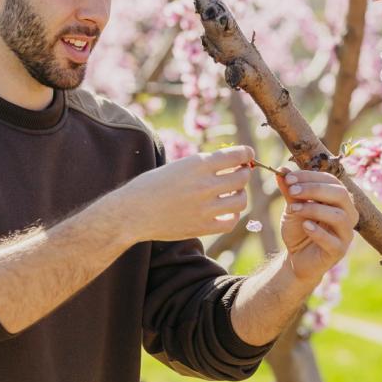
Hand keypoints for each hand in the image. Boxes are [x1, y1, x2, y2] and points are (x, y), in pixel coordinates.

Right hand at [116, 145, 254, 242]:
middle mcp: (205, 185)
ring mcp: (205, 208)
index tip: (248, 155)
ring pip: (241, 200)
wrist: (133, 212)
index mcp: (198, 164)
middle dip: (244, 173)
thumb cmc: (151, 186)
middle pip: (242, 177)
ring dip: (240, 194)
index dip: (246, 154)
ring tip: (233, 193)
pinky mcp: (203, 227)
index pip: (236, 155)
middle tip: (240, 173)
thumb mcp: (177, 166)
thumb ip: (202, 165)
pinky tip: (226, 211)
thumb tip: (228, 163)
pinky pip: (231, 221)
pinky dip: (233, 215)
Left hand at [273, 167, 357, 281]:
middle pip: (340, 194)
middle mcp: (348, 214)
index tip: (288, 178)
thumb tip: (282, 171)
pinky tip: (305, 226)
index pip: (331, 181)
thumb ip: (290, 191)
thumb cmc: (298, 230)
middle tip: (291, 191)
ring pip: (339, 216)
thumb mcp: (292, 207)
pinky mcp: (339, 251)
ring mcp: (345, 233)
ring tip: (293, 209)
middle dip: (314, 189)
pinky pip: (333, 240)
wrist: (296, 258)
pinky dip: (318, 231)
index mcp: (339, 200)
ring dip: (313, 209)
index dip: (310, 177)